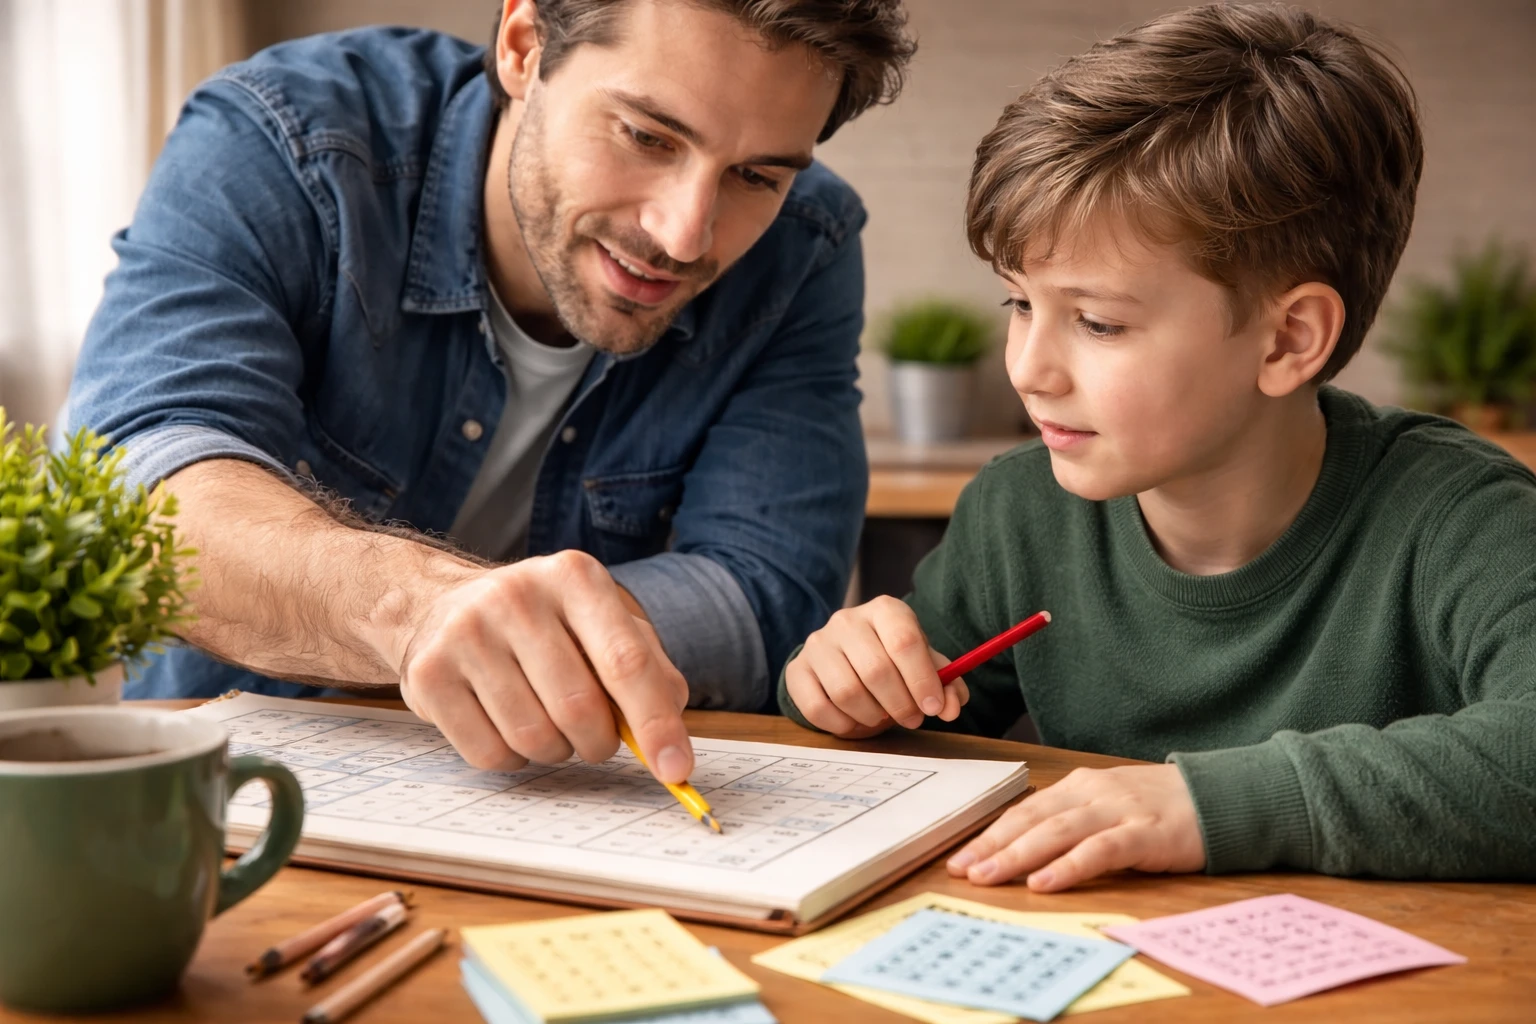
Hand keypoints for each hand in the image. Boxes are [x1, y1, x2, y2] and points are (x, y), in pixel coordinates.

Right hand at [389, 550, 692, 779]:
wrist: (443, 608)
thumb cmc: (544, 626)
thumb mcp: (604, 625)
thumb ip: (649, 671)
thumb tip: (670, 736)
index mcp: (573, 577)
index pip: (626, 661)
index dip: (656, 722)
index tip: (676, 769)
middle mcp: (516, 596)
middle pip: (579, 709)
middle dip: (599, 743)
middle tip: (595, 737)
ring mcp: (465, 633)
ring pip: (534, 738)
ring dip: (554, 751)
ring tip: (546, 722)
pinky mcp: (428, 674)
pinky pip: (490, 754)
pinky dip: (512, 758)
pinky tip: (506, 725)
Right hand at [785, 596, 968, 737]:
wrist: (845, 659)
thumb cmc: (893, 661)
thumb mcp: (924, 665)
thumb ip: (946, 685)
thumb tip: (951, 707)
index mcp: (885, 610)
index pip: (904, 641)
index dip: (922, 679)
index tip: (933, 707)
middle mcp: (847, 620)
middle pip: (876, 670)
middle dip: (900, 704)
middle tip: (912, 718)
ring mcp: (817, 644)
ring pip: (847, 692)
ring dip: (872, 716)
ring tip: (883, 717)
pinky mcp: (798, 670)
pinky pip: (818, 707)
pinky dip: (843, 724)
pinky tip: (856, 720)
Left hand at [947, 764, 1204, 890]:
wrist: (1221, 796)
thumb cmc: (1160, 808)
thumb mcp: (1109, 805)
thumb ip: (1073, 819)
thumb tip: (1026, 846)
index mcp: (1079, 786)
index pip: (1025, 811)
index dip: (990, 833)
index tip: (959, 856)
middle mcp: (1092, 793)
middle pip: (1032, 820)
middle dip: (993, 845)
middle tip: (961, 870)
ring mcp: (1118, 811)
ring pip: (1057, 832)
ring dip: (1018, 855)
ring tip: (988, 876)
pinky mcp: (1145, 833)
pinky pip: (1099, 850)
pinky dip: (1068, 866)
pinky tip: (1043, 881)